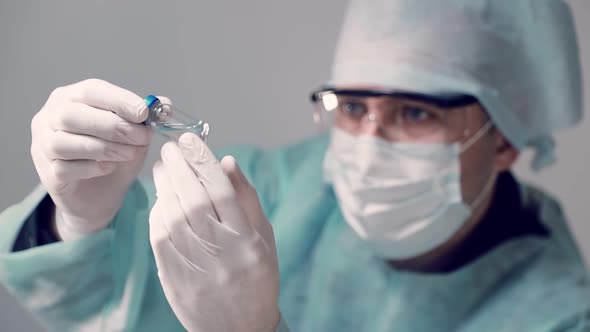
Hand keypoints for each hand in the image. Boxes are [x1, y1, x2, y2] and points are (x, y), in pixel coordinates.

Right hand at [31, 78, 153, 239]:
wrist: (100, 194)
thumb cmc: (115, 155)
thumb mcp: (134, 134)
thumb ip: (146, 118)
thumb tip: (164, 103)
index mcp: (71, 97)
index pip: (90, 90)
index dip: (119, 100)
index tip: (144, 113)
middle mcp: (49, 117)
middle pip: (74, 115)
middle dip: (115, 126)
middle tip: (143, 138)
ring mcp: (43, 145)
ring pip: (66, 142)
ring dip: (106, 148)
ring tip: (130, 153)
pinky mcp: (47, 173)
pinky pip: (65, 167)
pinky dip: (92, 167)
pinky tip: (109, 167)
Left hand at [149, 133, 279, 331]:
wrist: (240, 328)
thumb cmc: (257, 276)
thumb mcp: (263, 236)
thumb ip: (246, 198)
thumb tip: (226, 161)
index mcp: (247, 240)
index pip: (221, 190)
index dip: (203, 161)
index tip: (190, 139)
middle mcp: (221, 253)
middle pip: (194, 199)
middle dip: (179, 167)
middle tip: (170, 148)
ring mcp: (196, 268)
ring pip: (173, 217)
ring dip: (164, 187)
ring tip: (162, 168)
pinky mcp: (175, 280)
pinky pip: (159, 240)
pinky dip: (157, 214)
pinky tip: (160, 199)